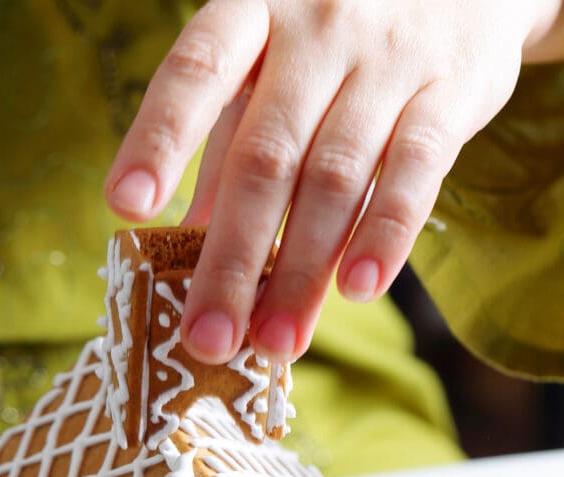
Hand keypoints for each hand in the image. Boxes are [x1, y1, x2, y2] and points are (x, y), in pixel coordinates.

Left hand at [106, 0, 562, 363]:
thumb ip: (229, 143)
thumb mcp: (272, 68)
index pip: (195, 72)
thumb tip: (184, 237)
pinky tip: (357, 291)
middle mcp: (316, 29)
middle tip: (208, 340)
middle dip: (231, 258)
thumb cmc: (340, 35)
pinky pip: (415, 171)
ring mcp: (386, 60)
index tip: (126, 208)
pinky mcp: (451, 92)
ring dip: (300, 271)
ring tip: (274, 342)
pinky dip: (384, 234)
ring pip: (333, 178)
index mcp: (254, 12)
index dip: (159, 139)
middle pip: (264, 156)